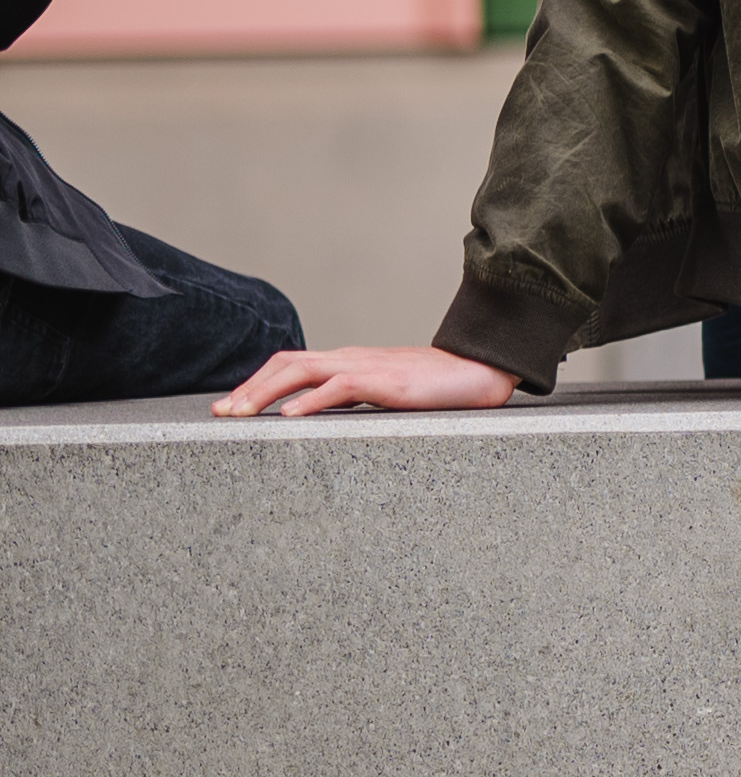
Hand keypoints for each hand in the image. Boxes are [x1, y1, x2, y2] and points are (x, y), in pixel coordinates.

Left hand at [213, 344, 518, 417]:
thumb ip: (357, 398)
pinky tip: (289, 417)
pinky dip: (309, 400)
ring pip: (301, 369)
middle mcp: (350, 358)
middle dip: (248, 387)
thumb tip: (324, 418)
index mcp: (349, 362)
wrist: (484, 370)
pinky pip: (338, 386)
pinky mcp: (386, 381)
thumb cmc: (440, 387)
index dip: (256, 383)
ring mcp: (367, 367)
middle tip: (220, 414)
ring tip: (239, 415)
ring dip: (264, 391)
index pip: (291, 364)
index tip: (231, 407)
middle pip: (286, 362)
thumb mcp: (388, 392)